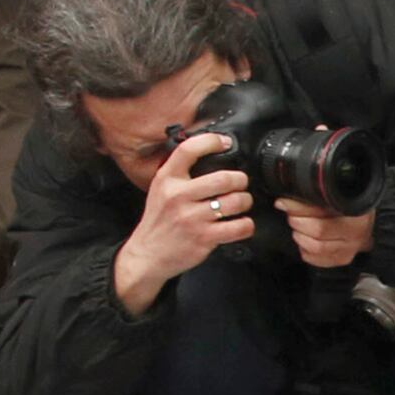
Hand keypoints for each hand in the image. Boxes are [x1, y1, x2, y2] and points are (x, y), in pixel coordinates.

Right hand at [111, 132, 253, 314]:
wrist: (147, 254)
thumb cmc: (159, 221)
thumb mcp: (160, 189)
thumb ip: (179, 172)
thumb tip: (210, 154)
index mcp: (167, 179)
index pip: (188, 150)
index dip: (211, 141)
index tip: (225, 143)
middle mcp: (178, 196)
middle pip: (224, 178)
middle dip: (241, 180)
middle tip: (241, 183)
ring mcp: (192, 218)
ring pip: (235, 201)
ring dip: (246, 201)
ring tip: (242, 203)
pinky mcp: (204, 238)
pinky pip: (239, 227)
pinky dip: (246, 225)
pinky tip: (241, 223)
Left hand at [282, 199, 375, 268]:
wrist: (367, 222)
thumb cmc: (349, 207)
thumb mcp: (340, 195)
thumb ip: (320, 194)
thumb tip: (290, 195)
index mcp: (357, 212)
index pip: (322, 211)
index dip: (299, 207)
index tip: (284, 203)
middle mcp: (356, 232)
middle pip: (318, 231)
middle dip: (298, 221)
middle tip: (292, 215)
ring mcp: (350, 249)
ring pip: (315, 247)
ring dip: (300, 236)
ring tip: (298, 227)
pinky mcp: (342, 259)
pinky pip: (315, 259)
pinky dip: (305, 249)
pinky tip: (306, 239)